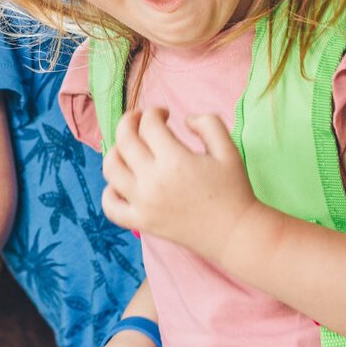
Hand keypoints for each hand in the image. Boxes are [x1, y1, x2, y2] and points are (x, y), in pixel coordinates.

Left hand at [101, 107, 260, 262]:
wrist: (236, 233)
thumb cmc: (234, 189)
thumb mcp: (228, 150)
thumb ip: (208, 124)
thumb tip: (183, 119)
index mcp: (175, 161)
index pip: (148, 125)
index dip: (154, 112)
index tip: (164, 114)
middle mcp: (153, 181)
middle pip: (124, 140)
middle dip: (129, 121)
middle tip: (139, 119)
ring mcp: (144, 204)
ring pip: (111, 169)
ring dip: (115, 151)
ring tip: (129, 148)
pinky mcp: (142, 223)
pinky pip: (111, 207)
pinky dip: (109, 192)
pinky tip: (122, 183)